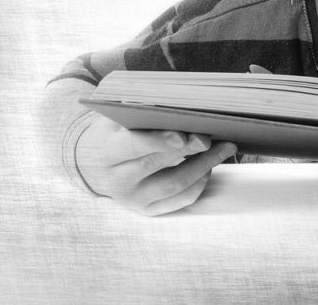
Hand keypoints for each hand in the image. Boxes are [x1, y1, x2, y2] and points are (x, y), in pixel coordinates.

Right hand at [76, 114, 236, 215]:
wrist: (91, 163)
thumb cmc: (113, 132)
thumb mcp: (118, 118)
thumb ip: (143, 113)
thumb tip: (183, 108)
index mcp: (107, 152)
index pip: (134, 146)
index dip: (159, 141)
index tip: (183, 135)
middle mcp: (118, 181)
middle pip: (159, 165)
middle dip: (190, 150)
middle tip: (214, 137)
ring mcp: (133, 199)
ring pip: (174, 185)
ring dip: (204, 166)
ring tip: (225, 148)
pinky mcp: (147, 210)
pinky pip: (180, 200)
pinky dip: (199, 183)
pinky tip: (210, 167)